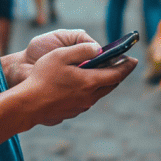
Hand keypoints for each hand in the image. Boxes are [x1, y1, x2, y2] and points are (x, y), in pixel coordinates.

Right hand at [17, 32, 136, 126]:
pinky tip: (81, 85)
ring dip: (103, 82)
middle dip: (117, 74)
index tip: (133, 60)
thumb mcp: (61, 55)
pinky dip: (90, 90)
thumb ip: (82, 50)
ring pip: (99, 93)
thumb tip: (98, 48)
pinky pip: (87, 99)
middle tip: (120, 65)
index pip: (117, 74)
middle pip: (111, 84)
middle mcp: (90, 97)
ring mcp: (81, 106)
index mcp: (90, 82)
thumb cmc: (42, 78)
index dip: (127, 66)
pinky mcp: (72, 112)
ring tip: (101, 72)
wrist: (27, 105)